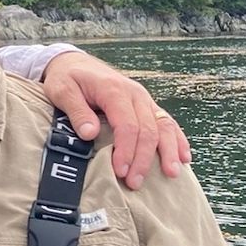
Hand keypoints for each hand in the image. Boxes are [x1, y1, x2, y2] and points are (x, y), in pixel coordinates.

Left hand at [39, 51, 190, 189]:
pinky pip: (167, 122)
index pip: (127, 125)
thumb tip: (90, 134)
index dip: (126, 150)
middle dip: (143, 159)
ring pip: (164, 126)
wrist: (74, 62)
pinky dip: (177, 139)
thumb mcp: (62, 91)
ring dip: (168, 151)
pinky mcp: (147, 105)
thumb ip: (77, 112)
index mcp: (114, 90)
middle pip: (148, 130)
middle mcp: (135, 94)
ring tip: (171, 174)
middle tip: (135, 183)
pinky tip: (183, 157)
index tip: (120, 171)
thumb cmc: (67, 78)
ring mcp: (144, 99)